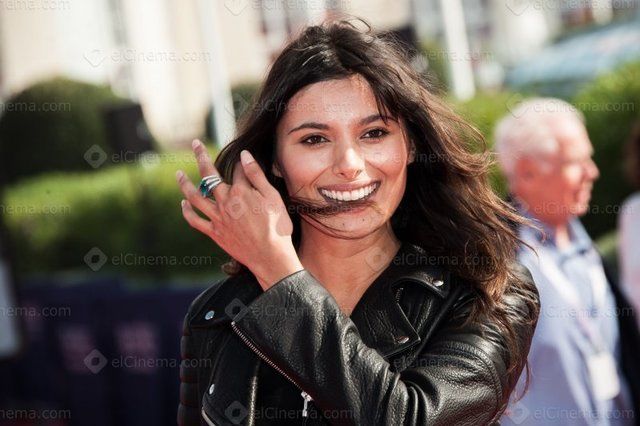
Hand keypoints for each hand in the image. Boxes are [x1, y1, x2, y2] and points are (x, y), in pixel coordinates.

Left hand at [176, 139, 302, 289]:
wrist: (270, 257)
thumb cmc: (277, 227)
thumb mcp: (273, 197)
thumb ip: (257, 175)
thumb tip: (244, 155)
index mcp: (241, 191)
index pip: (236, 170)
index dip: (240, 163)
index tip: (242, 156)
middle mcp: (225, 202)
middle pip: (209, 175)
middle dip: (201, 157)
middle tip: (194, 144)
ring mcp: (218, 218)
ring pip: (195, 197)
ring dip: (184, 183)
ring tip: (178, 174)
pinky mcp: (215, 233)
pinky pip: (195, 221)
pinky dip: (187, 211)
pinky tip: (184, 204)